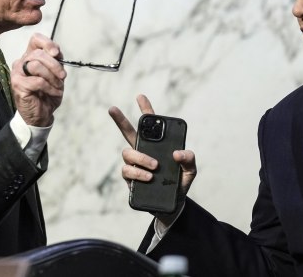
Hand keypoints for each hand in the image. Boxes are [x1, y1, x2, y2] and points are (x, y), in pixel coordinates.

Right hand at [10, 33, 65, 126]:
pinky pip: (37, 81)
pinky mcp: (17, 84)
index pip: (35, 39)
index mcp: (31, 56)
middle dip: (55, 65)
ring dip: (52, 77)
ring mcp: (17, 73)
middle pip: (38, 54)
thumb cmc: (48, 93)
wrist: (42, 113)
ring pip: (36, 66)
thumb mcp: (56, 73)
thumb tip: (56, 52)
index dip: (47, 43)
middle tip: (62, 76)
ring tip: (57, 87)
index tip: (57, 54)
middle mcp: (22, 62)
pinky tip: (52, 92)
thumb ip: (56, 60)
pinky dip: (49, 88)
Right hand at [108, 94, 196, 220]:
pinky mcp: (130, 179)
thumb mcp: (190, 170)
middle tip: (112, 108)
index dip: (146, 109)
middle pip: (127, 133)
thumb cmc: (179, 184)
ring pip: (128, 153)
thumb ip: (189, 159)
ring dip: (141, 158)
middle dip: (119, 119)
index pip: (150, 125)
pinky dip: (138, 173)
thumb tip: (177, 153)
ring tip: (154, 167)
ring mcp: (134, 165)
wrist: (172, 206)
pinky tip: (148, 177)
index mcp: (157, 146)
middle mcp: (142, 152)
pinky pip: (127, 171)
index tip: (140, 96)